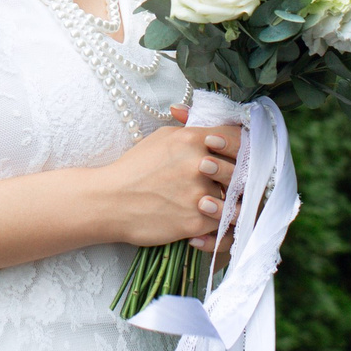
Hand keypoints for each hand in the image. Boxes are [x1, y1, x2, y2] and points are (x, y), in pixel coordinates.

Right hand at [95, 122, 242, 248]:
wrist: (109, 202)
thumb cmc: (134, 168)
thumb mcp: (161, 138)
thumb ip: (191, 130)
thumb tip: (211, 126)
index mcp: (193, 139)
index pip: (237, 137)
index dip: (241, 148)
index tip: (237, 157)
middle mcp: (200, 164)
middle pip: (241, 169)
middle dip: (238, 177)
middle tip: (232, 183)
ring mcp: (199, 194)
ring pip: (235, 199)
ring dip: (230, 202)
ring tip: (219, 204)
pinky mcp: (196, 222)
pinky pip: (223, 223)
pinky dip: (217, 223)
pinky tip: (204, 219)